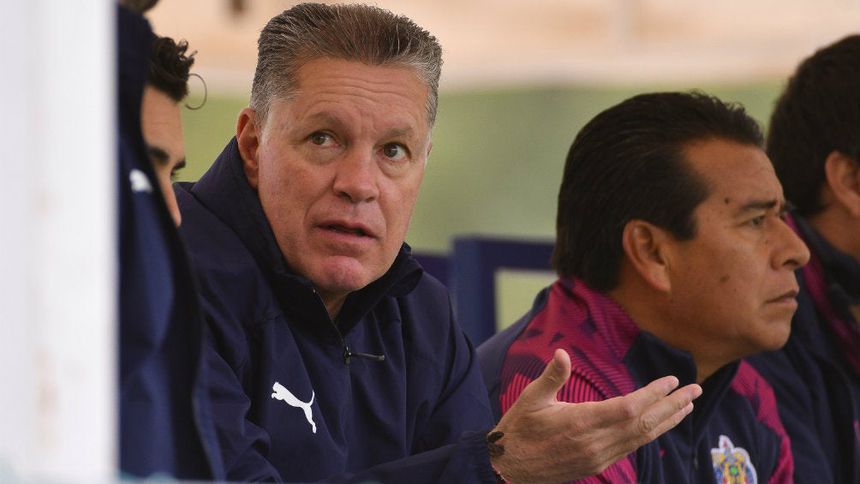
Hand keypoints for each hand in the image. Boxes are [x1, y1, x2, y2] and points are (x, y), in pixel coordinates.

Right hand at [489, 348, 701, 482]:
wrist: (510, 468)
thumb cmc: (519, 429)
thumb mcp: (531, 398)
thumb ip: (552, 376)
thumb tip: (562, 353)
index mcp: (581, 421)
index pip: (629, 407)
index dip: (653, 395)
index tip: (671, 381)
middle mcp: (595, 442)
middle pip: (644, 423)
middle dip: (672, 406)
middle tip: (694, 391)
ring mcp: (598, 456)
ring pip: (642, 438)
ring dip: (667, 421)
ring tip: (687, 407)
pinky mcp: (597, 464)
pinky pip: (631, 448)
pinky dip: (650, 434)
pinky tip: (659, 424)